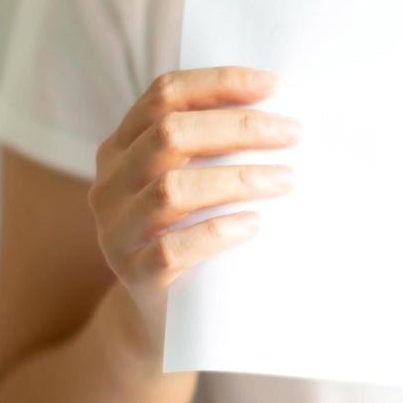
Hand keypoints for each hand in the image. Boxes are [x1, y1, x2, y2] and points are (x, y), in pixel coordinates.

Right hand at [88, 66, 300, 350]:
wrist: (159, 319)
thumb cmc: (189, 235)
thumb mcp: (189, 185)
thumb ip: (209, 149)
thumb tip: (280, 113)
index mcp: (120, 149)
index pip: (163, 95)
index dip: (218, 84)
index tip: (273, 85)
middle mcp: (110, 185)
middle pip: (169, 135)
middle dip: (239, 127)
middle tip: (293, 133)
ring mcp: (117, 233)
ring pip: (172, 190)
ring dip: (238, 178)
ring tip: (287, 179)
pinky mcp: (136, 278)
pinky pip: (173, 249)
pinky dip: (219, 231)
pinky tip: (255, 224)